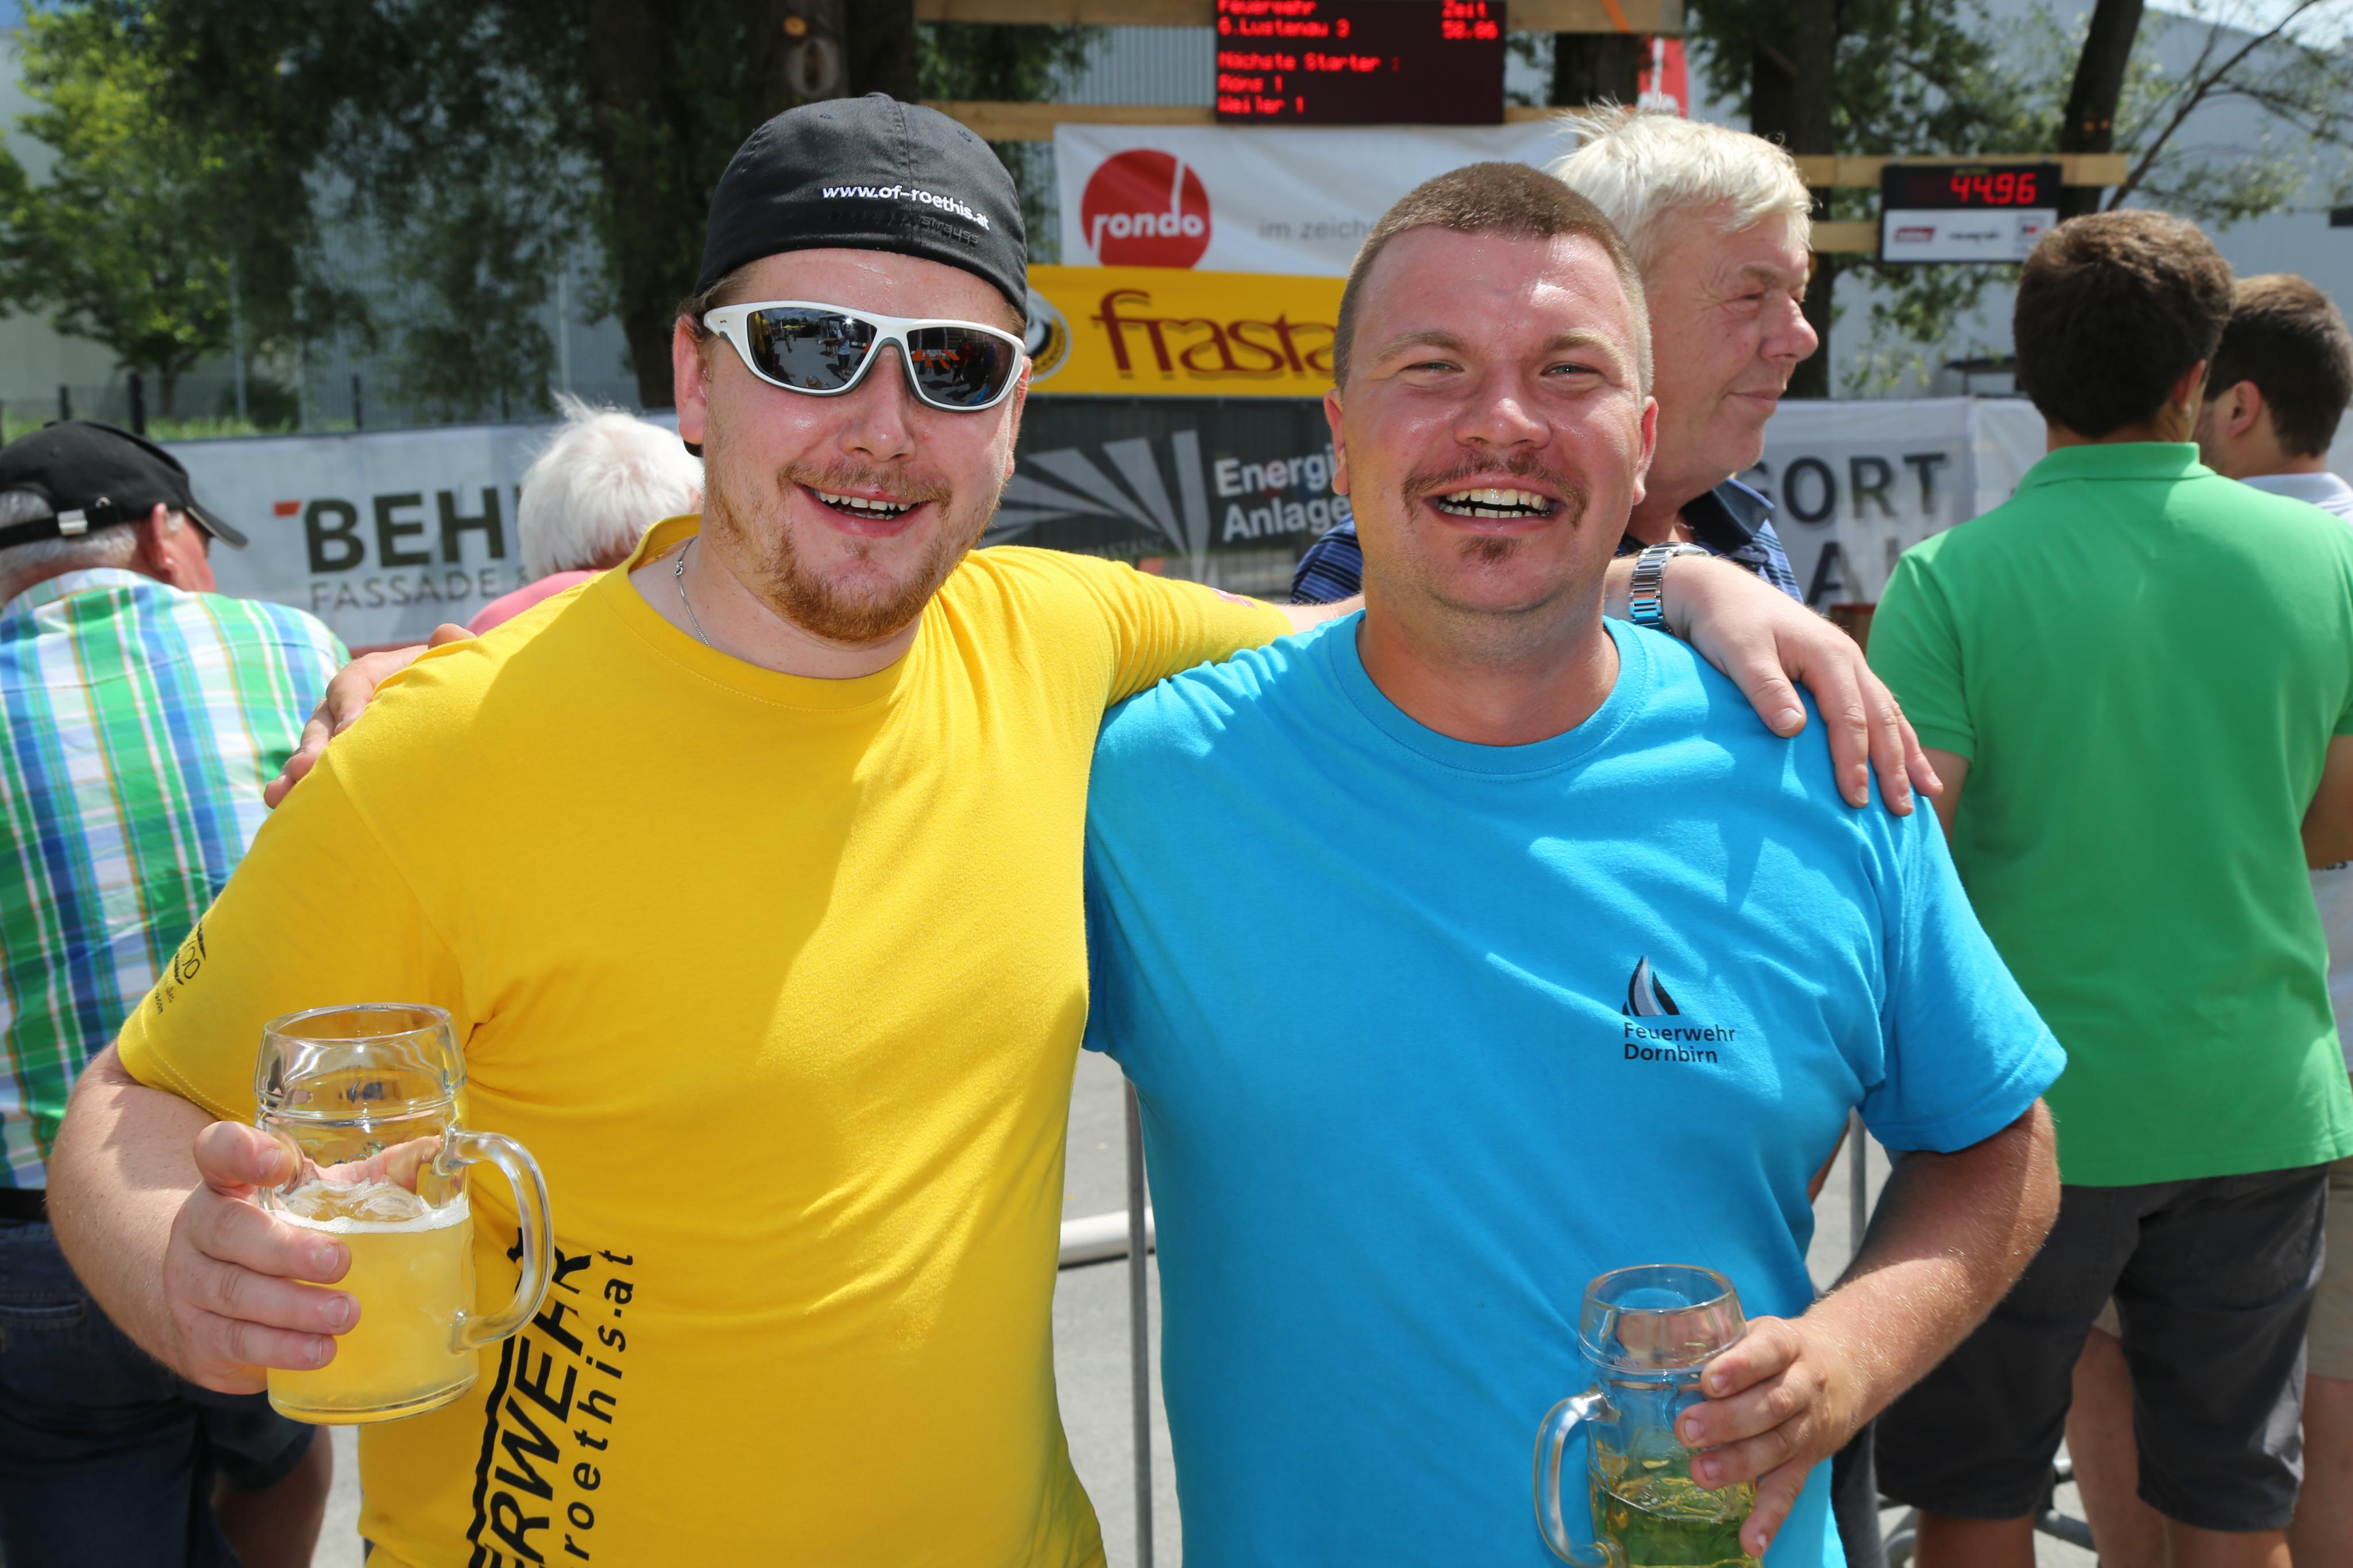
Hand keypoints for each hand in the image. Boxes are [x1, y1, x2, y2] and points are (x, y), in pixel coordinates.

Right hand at [159, 1122, 354, 1392]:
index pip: (218, 1152)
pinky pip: (234, 1341)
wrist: (209, 1301)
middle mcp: (199, 1228)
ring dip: (293, 1308)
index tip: (279, 1162)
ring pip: (233, 1293)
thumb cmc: (281, 1233)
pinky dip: (279, 1349)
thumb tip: (430, 1154)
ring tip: (344, 1315)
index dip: (241, 1152)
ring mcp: (189, 1284)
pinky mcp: (197, 1336)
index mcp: (229, 1182)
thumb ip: (370, 1176)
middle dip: (286, 1249)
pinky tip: (319, 1351)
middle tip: (339, 1262)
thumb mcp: (318, 1199)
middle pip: (228, 1230)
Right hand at [263, 624, 468, 807]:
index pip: (353, 683)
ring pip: (310, 750)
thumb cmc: (450, 687)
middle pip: (323, 720)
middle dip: (315, 746)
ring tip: (282, 792)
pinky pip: (311, 775)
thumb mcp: (453, 665)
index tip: (351, 730)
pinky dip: (295, 787)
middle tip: (309, 767)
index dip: (350, 704)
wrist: (448, 714)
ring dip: (295, 771)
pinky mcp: (335, 762)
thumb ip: (455, 648)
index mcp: (374, 674)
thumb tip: (446, 633)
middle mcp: (346, 702)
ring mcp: (335, 733)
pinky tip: (281, 803)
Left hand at [1663, 556, 1937, 813]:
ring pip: (1889, 713)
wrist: (1719, 590)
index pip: (1849, 719)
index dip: (1854, 761)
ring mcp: (1849, 663)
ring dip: (1907, 754)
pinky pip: (1879, 706)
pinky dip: (1897, 734)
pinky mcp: (1839, 670)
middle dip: (1894, 767)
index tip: (1855, 800)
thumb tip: (1794, 729)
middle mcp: (1849, 659)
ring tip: (1927, 792)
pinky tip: (1909, 757)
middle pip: (1881, 720)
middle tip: (1902, 811)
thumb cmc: (1726, 622)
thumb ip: (1766, 689)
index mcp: (1828, 655)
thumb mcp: (1739, 653)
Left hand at [1677, 1315, 1865, 1559]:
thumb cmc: (1781, 1351)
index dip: (1740, 1368)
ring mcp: (1807, 1427)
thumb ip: (1713, 1338)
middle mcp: (1802, 1386)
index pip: (1767, 1352)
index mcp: (1785, 1345)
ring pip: (1777, 1446)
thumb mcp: (1756, 1330)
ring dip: (1739, 1464)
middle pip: (1771, 1405)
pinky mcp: (1807, 1461)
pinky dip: (1770, 1518)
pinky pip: (1789, 1490)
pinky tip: (1751, 1540)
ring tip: (1701, 1473)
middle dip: (1728, 1421)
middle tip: (1686, 1429)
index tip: (1710, 1381)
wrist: (1850, 1367)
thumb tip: (1650, 1334)